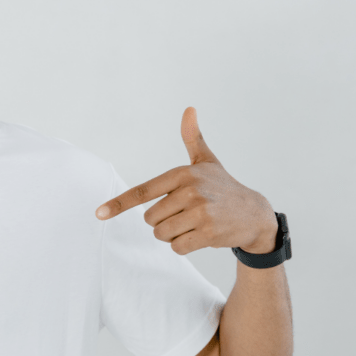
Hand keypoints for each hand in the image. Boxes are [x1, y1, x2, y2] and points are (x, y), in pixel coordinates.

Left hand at [94, 107, 277, 255]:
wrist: (255, 214)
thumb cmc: (223, 187)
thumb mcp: (207, 161)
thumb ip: (193, 138)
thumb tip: (189, 108)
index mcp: (182, 174)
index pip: (142, 192)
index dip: (118, 203)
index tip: (99, 213)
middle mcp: (190, 191)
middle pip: (150, 219)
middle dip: (162, 222)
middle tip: (186, 214)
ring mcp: (200, 212)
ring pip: (161, 234)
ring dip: (172, 235)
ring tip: (194, 224)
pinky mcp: (208, 233)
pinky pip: (177, 247)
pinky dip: (183, 246)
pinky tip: (201, 236)